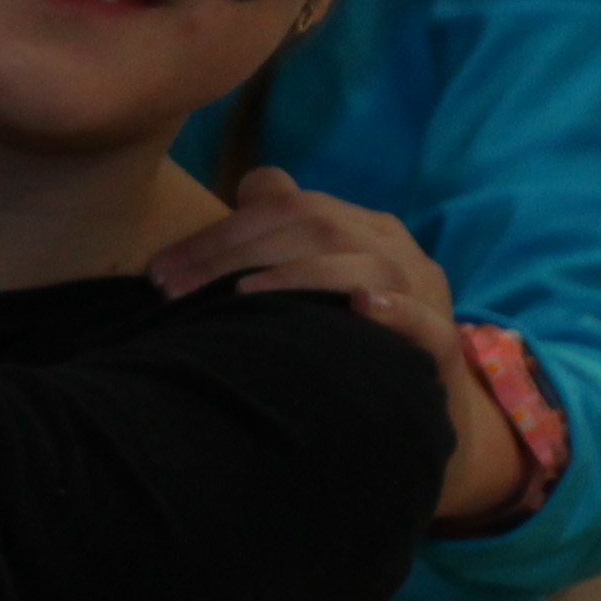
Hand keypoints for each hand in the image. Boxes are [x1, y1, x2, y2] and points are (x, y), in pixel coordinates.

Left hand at [147, 170, 522, 524]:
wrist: (419, 412)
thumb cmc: (344, 340)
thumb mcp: (309, 283)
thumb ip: (276, 237)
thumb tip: (242, 189)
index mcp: (359, 228)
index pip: (286, 208)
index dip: (220, 235)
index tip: (160, 272)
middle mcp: (394, 249)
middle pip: (317, 228)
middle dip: (237, 255)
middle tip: (175, 291)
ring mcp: (424, 294)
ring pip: (368, 265)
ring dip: (300, 277)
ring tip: (242, 297)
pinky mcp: (441, 346)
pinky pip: (426, 321)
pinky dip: (395, 310)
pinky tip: (362, 306)